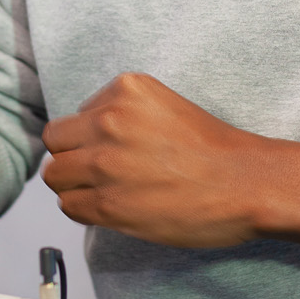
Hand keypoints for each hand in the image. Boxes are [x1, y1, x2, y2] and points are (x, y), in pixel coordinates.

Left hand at [41, 73, 269, 246]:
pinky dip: (84, 209)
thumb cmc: (214, 151)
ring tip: (105, 190)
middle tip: (99, 171)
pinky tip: (111, 207)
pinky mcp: (108, 204)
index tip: (111, 149)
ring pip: (55, 175)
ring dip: (74, 185)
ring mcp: (105, 163)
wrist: (244, 183)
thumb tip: (87, 136)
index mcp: (125, 89)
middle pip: (56, 141)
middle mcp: (109, 120)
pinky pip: (69, 206)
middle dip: (72, 156)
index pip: (75, 114)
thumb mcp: (164, 105)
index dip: (88, 136)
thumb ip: (122, 113)